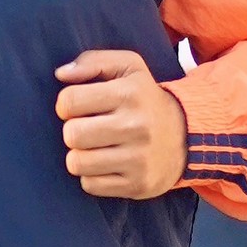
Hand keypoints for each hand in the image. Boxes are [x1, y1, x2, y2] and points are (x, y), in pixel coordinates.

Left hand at [55, 48, 189, 199]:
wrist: (186, 137)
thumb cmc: (144, 99)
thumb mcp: (127, 68)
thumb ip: (92, 62)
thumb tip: (61, 74)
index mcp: (130, 93)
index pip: (69, 101)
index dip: (66, 104)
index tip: (78, 107)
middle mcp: (136, 126)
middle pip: (72, 135)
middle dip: (72, 132)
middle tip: (87, 129)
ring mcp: (139, 159)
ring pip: (77, 163)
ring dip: (79, 156)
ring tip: (95, 148)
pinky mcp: (138, 184)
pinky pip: (90, 185)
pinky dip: (92, 176)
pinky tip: (107, 164)